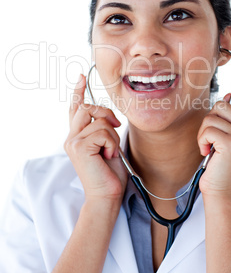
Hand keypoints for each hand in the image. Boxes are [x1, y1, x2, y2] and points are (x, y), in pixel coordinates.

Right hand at [64, 74, 127, 201]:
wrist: (106, 195)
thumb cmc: (110, 172)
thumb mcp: (108, 145)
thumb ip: (102, 129)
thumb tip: (107, 117)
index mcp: (78, 136)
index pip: (76, 109)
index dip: (78, 92)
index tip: (81, 77)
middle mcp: (72, 137)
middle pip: (87, 107)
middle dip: (106, 113)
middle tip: (116, 125)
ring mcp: (73, 141)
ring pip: (99, 120)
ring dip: (112, 136)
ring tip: (109, 152)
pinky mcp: (79, 147)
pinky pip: (103, 132)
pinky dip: (112, 144)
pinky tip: (108, 156)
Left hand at [198, 60, 230, 199]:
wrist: (222, 189)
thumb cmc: (223, 163)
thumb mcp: (230, 138)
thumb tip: (228, 97)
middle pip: (222, 104)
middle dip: (210, 120)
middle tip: (211, 139)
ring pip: (212, 116)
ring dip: (204, 132)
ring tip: (209, 146)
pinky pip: (207, 128)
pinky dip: (201, 140)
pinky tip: (207, 152)